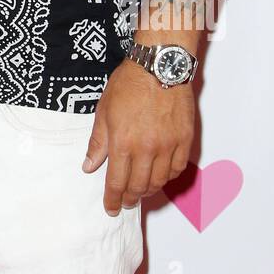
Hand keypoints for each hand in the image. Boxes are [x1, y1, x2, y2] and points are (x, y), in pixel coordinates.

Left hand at [82, 57, 194, 215]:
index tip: (111, 208)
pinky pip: (177, 168)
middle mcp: (146, 149)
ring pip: (159, 181)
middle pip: (139, 186)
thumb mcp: (104, 111)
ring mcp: (168, 146)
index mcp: (122, 142)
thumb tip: (89, 166)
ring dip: (149, 190)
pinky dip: (168, 177)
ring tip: (141, 190)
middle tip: (125, 201)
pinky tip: (160, 175)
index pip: (116, 182)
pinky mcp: (185, 140)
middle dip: (130, 198)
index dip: (113, 199)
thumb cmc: (129, 83)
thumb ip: (98, 142)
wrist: (159, 65)